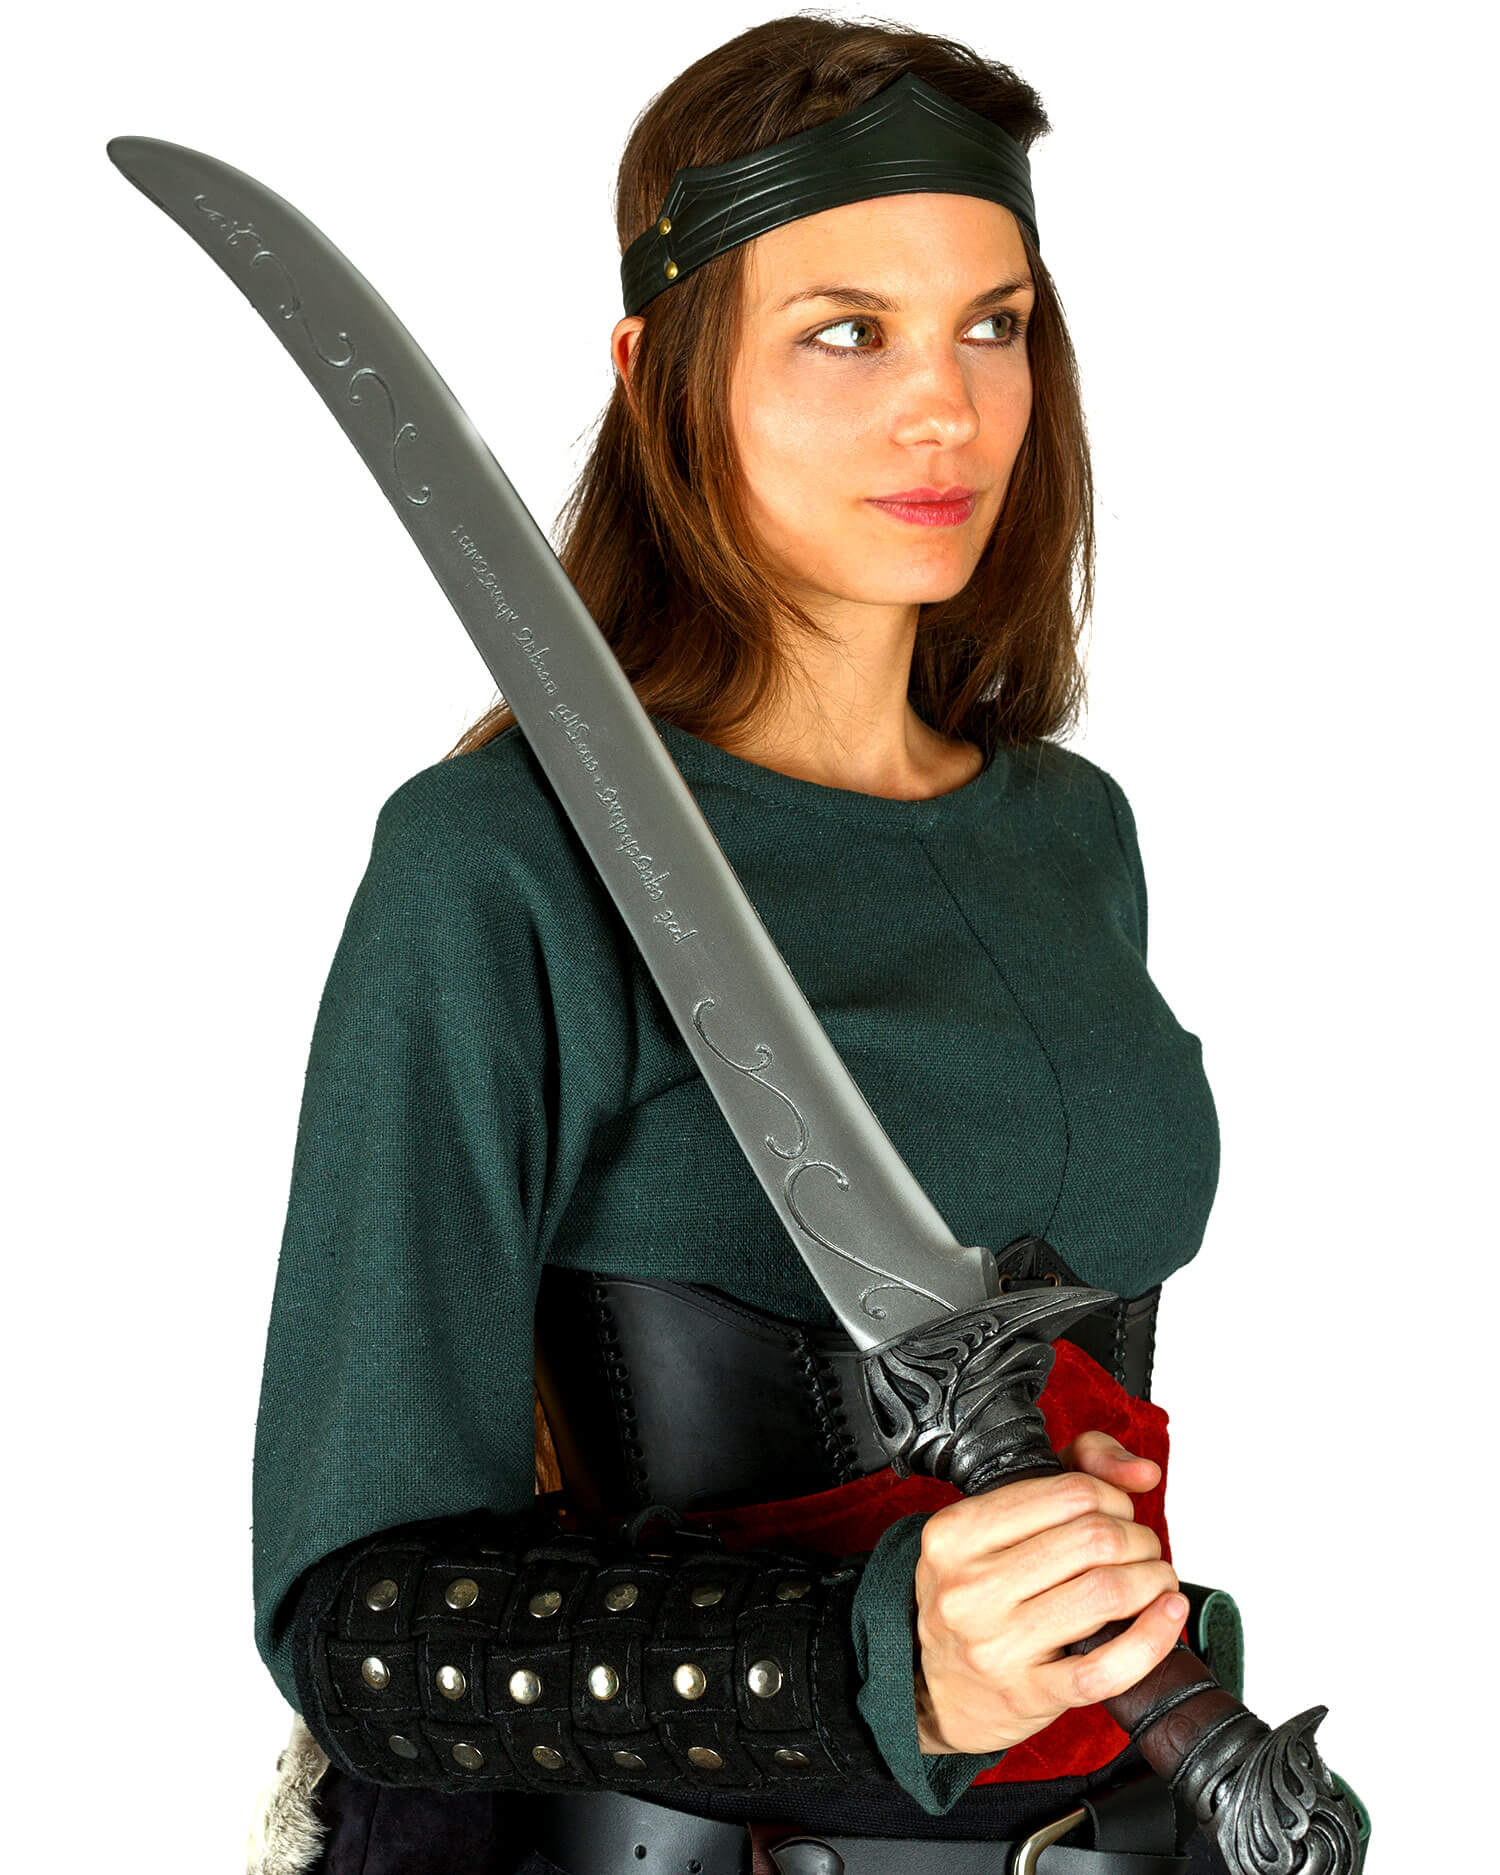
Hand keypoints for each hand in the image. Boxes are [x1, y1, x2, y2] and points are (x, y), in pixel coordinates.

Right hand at [912, 1429, 1186, 1754]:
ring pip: (1107, 1593)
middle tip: (1143, 1550)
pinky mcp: (1028, 1693)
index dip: (1113, 1497)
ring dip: (1153, 1580)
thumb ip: (1073, 1470)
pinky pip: (1108, 1667)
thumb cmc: (978, 1593)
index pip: (1070, 1492)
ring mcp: (996, 1644)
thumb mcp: (998, 1520)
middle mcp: (970, 1586)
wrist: (936, 1687)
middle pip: (1095, 1539)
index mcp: (956, 1532)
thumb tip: (1143, 1472)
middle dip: (1139, 1539)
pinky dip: (1154, 1638)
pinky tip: (1168, 1616)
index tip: (1118, 1513)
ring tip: (1156, 1580)